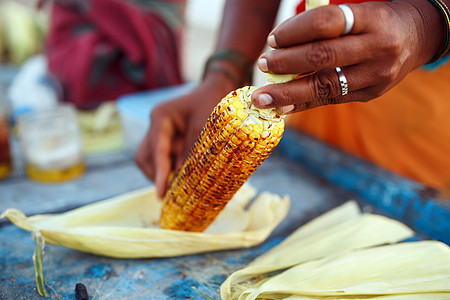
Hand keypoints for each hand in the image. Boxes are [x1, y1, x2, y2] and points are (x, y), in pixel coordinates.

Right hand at [135, 74, 235, 197]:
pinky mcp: (167, 140)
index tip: (161, 193)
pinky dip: (170, 169)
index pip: (157, 150)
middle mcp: (156, 125)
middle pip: (145, 157)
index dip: (159, 174)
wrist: (218, 90)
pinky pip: (162, 158)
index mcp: (161, 117)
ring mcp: (159, 132)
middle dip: (156, 175)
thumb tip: (182, 179)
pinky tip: (182, 177)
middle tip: (171, 192)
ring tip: (178, 186)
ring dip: (162, 174)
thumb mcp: (205, 127)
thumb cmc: (213, 103)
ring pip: (150, 159)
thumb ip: (191, 152)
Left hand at [251, 0, 444, 113]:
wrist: (418, 37)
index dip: (295, 31)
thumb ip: (325, 24)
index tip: (273, 40)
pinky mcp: (372, 93)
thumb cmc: (377, 20)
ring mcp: (377, 74)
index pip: (326, 22)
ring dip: (288, 92)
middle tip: (263, 64)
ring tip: (262, 96)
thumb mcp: (358, 11)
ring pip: (325, 85)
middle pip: (323, 56)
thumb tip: (280, 44)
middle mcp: (378, 46)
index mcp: (372, 18)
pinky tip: (282, 107)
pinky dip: (304, 104)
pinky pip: (332, 100)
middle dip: (286, 62)